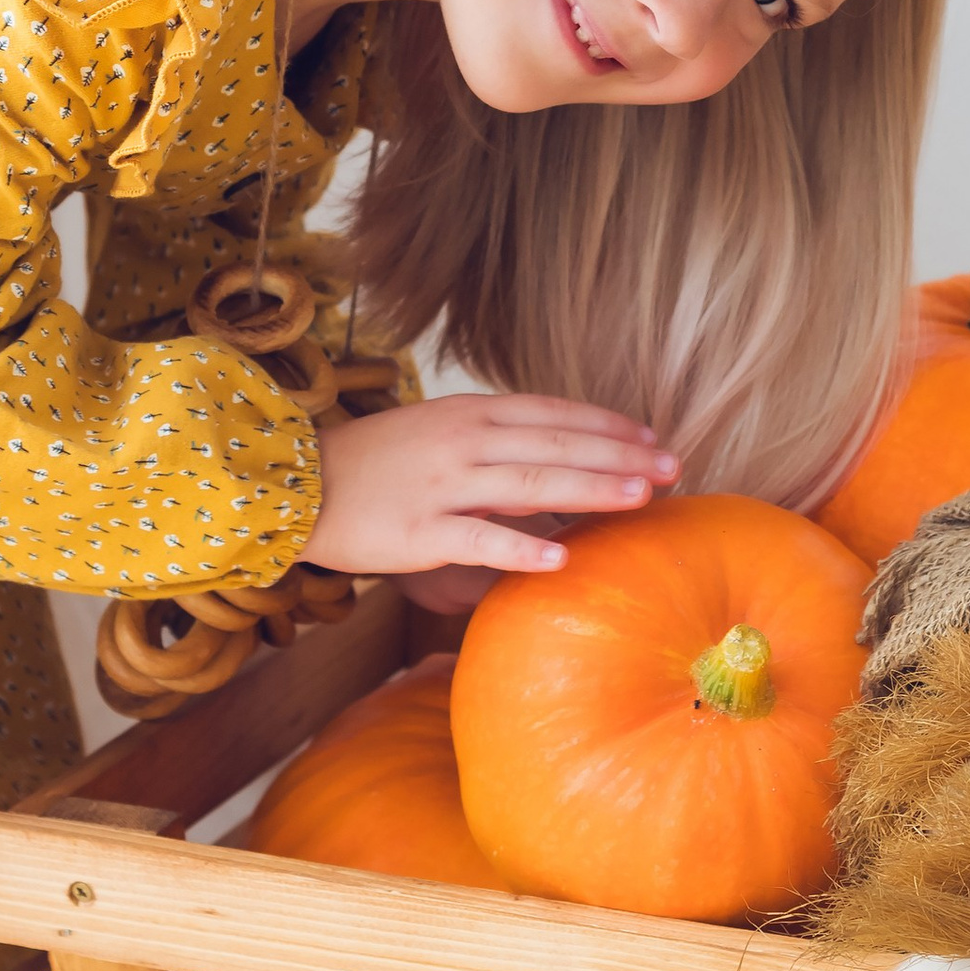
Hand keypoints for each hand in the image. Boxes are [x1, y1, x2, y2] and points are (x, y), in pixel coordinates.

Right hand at [308, 392, 677, 583]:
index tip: (655, 438)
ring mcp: (441, 485)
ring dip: (590, 488)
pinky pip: (478, 538)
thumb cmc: (374, 465)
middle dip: (619, 456)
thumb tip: (558, 465)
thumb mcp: (438, 435)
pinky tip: (561, 557)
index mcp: (470, 414)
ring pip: (530, 482)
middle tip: (673, 468)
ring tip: (639, 498)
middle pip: (556, 443)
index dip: (608, 425)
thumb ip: (495, 446)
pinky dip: (521, 546)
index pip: (554, 413)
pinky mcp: (418, 531)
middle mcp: (463, 441)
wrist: (296, 485)